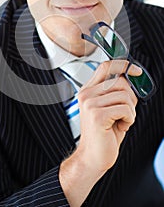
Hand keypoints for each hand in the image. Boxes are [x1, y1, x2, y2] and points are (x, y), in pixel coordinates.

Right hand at [59, 60, 140, 206]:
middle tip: (125, 112)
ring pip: (125, 96)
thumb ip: (115, 92)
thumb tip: (132, 78)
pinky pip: (126, 109)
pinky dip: (129, 120)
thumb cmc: (103, 134)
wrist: (92, 157)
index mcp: (88, 91)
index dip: (123, 65)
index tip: (136, 71)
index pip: (105, 67)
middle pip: (120, 81)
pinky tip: (120, 127)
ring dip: (130, 111)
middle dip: (131, 98)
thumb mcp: (108, 108)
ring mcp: (90, 104)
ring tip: (120, 121)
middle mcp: (86, 95)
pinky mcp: (97, 115)